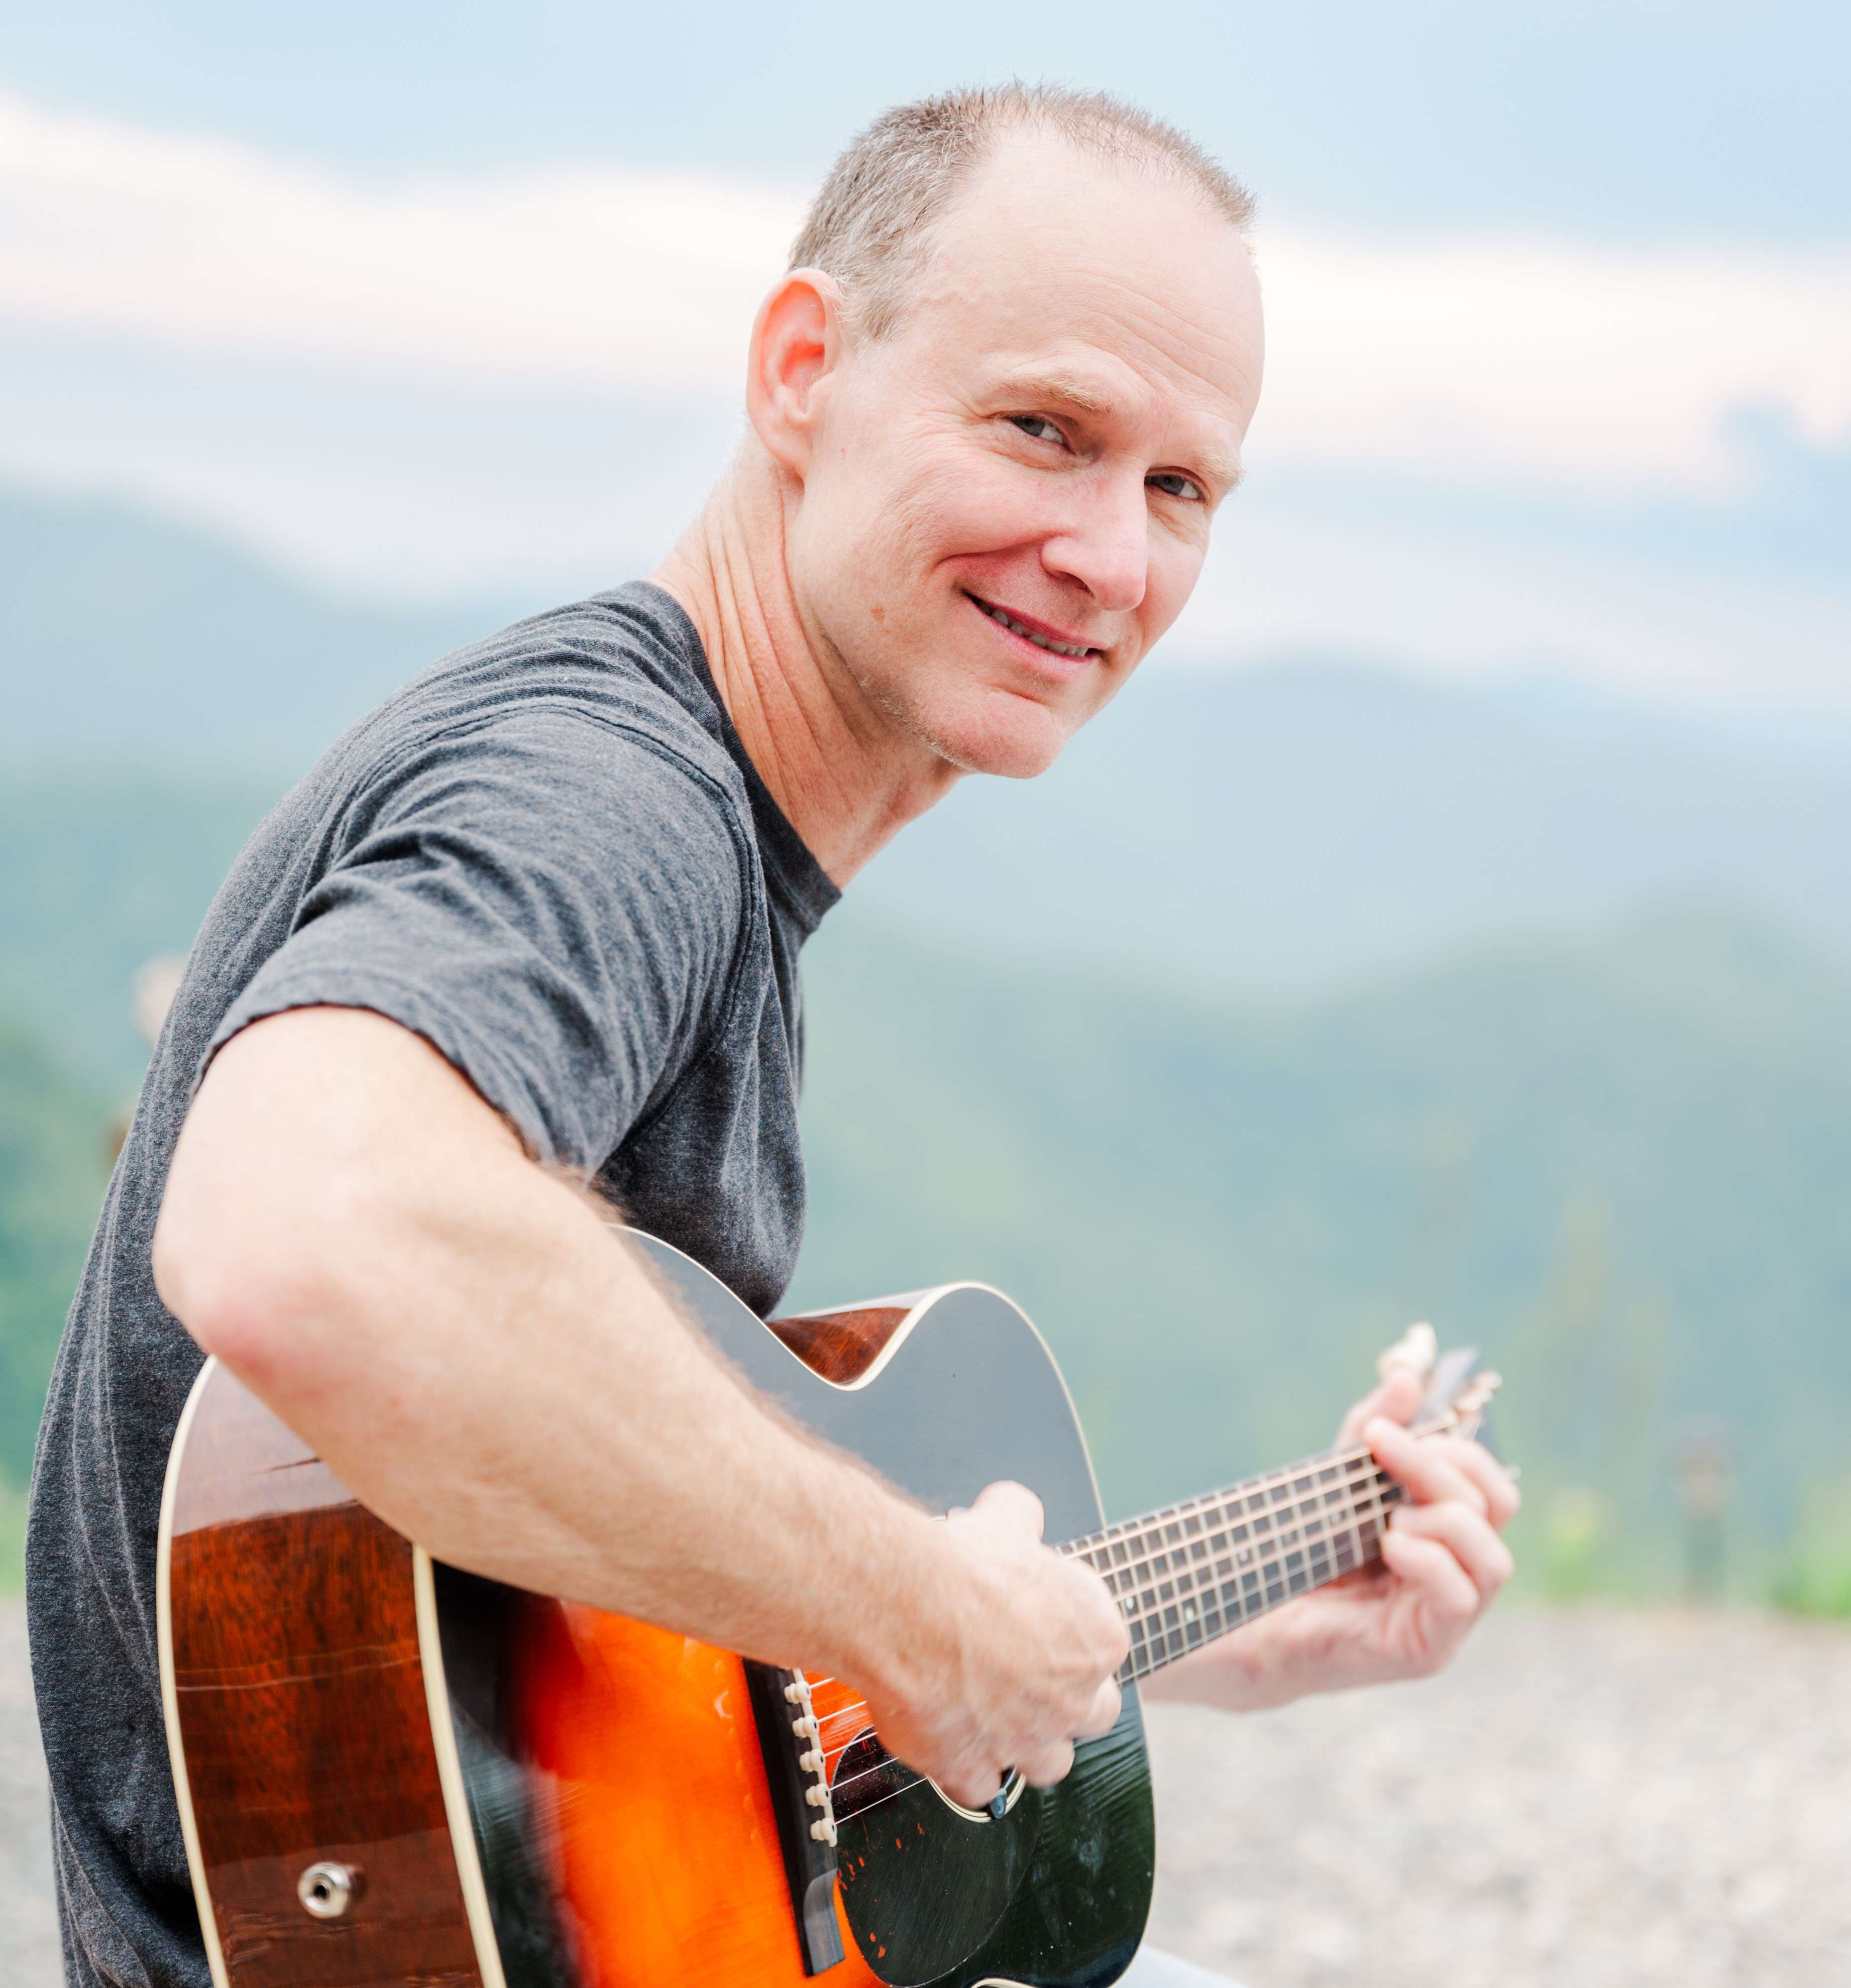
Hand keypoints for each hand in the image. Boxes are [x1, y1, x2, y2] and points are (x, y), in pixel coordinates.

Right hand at [855, 1480, 1127, 1807]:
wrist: (907, 1609)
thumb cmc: (962, 1568)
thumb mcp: (1004, 1518)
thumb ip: (1021, 1516)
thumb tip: (1017, 1509)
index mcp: (1097, 1637)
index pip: (1103, 1644)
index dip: (1069, 1632)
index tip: (1040, 1619)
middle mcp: (1073, 1698)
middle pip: (1094, 1713)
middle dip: (1070, 1699)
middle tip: (1033, 1675)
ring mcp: (1026, 1741)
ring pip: (1050, 1763)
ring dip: (1029, 1744)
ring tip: (997, 1716)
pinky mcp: (973, 1768)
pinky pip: (981, 1788)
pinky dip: (968, 1771)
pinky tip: (952, 1744)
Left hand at [1146, 1367, 1519, 1711]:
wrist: (1249, 1615)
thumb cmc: (1299, 1552)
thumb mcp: (1338, 1482)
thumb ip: (1373, 1436)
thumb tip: (1407, 1378)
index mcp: (1446, 1535)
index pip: (1491, 1487)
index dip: (1456, 1448)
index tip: (1386, 1429)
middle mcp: (1458, 1575)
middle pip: (1494, 1510)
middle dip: (1440, 1467)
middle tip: (1381, 1447)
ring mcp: (1447, 1618)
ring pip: (1493, 1559)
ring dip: (1442, 1519)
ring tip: (1386, 1518)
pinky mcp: (1425, 1649)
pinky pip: (1460, 1599)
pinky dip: (1428, 1561)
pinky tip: (1388, 1546)